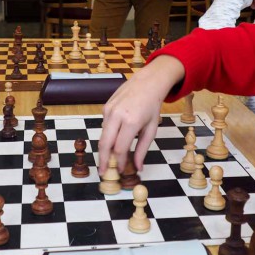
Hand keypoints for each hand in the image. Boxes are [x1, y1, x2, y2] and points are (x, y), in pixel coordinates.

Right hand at [98, 56, 184, 173]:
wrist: (147, 82)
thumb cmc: (152, 106)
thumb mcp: (151, 129)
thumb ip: (143, 149)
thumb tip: (137, 168)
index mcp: (131, 122)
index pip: (120, 148)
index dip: (119, 162)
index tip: (120, 170)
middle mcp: (117, 115)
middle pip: (104, 144)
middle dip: (103, 160)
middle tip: (103, 172)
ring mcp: (109, 110)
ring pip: (102, 135)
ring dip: (105, 149)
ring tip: (109, 159)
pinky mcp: (105, 107)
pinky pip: (104, 126)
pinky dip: (108, 136)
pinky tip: (114, 139)